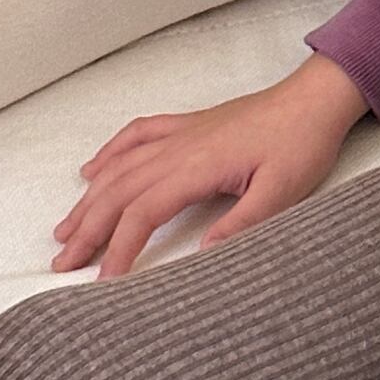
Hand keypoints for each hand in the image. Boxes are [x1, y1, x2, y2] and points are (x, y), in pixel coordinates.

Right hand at [50, 57, 372, 280]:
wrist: (316, 99)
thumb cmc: (302, 143)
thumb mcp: (283, 191)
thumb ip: (242, 223)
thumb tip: (202, 256)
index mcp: (199, 165)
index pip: (144, 211)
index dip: (121, 247)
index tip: (105, 280)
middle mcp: (180, 147)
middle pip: (120, 190)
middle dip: (89, 228)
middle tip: (63, 262)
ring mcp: (181, 132)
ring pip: (121, 166)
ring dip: (90, 198)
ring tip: (65, 230)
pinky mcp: (189, 125)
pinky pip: (137, 135)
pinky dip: (109, 153)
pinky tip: (91, 170)